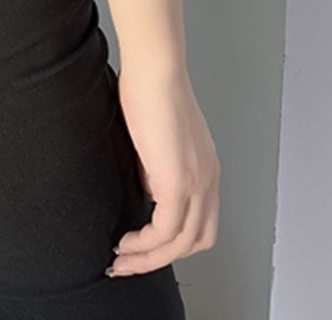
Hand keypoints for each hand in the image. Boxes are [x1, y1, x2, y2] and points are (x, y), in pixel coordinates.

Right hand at [107, 61, 219, 276]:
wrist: (155, 70)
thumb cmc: (150, 88)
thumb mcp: (156, 137)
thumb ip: (155, 166)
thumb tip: (146, 187)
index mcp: (205, 168)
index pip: (199, 221)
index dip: (172, 241)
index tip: (142, 246)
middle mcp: (208, 180)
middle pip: (197, 241)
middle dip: (161, 259)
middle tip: (130, 262)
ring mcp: (197, 183)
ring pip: (181, 243)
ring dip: (150, 258)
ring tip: (122, 259)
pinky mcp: (178, 182)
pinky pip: (166, 230)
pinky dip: (146, 244)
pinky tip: (127, 242)